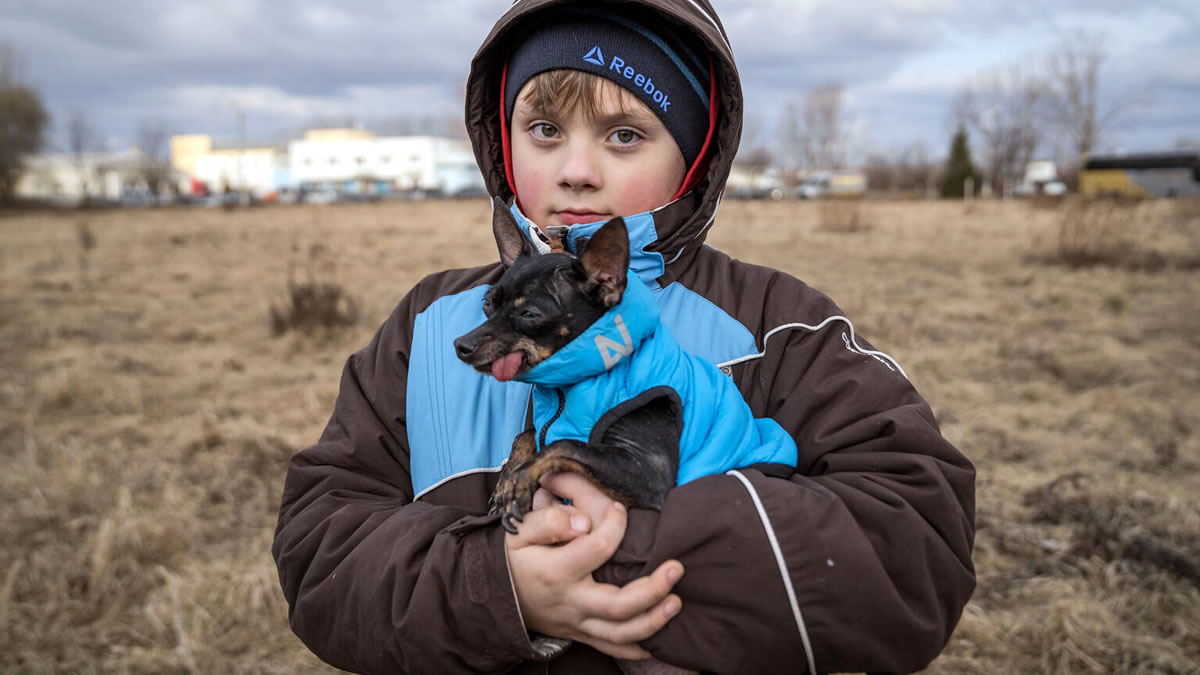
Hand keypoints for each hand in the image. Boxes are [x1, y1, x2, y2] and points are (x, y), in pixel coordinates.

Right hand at [505, 479, 683, 659]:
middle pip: (617, 605)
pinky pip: (612, 648)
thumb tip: (584, 521)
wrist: (494, 597)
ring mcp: (577, 623)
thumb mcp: (518, 532)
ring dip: (654, 621)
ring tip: (677, 602)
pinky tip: (660, 640)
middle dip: (653, 589)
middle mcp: (570, 602)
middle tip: (677, 567)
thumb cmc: (512, 559)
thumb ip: (549, 521)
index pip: (597, 548)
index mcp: (556, 571)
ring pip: (620, 634)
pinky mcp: (581, 634)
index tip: (620, 509)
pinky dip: (638, 647)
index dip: (615, 524)